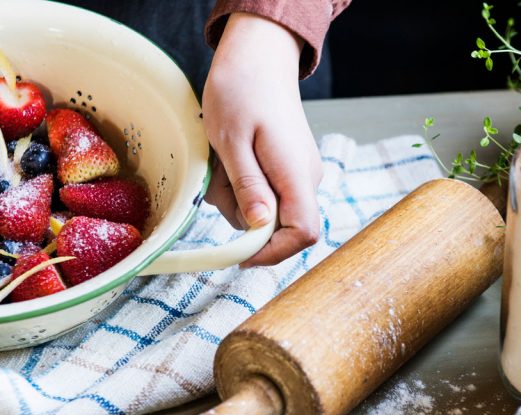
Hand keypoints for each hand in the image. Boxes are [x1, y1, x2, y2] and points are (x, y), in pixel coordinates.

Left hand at [202, 12, 322, 266]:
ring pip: (267, 211)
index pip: (303, 232)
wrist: (259, 56)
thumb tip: (258, 226)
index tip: (238, 251)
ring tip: (220, 161)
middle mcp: (306, 177)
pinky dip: (241, 185)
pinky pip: (265, 193)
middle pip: (279, 226)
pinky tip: (229, 158)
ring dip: (235, 197)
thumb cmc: (241, 90)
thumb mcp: (231, 140)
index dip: (273, 252)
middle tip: (215, 181)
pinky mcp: (288, 168)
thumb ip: (247, 185)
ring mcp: (298, 173)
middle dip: (241, 217)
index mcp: (296, 172)